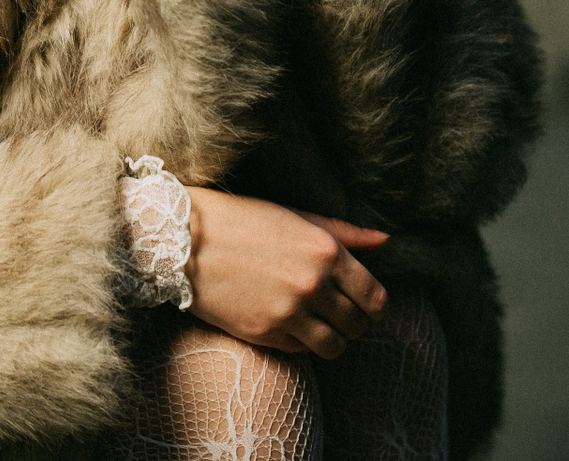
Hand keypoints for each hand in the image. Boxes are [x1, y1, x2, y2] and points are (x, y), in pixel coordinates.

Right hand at [182, 185, 389, 358]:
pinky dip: (302, 343)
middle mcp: (312, 284)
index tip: (365, 305)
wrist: (183, 239)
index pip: (375, 296)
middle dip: (353, 323)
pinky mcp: (264, 333)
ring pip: (334, 347)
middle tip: (338, 314)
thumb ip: (343, 232)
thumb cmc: (241, 220)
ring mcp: (288, 312)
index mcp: (325, 251)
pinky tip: (288, 324)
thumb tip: (385, 241)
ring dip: (332, 339)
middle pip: (357, 325)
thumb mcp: (295, 216)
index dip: (374, 305)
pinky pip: (301, 352)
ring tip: (317, 326)